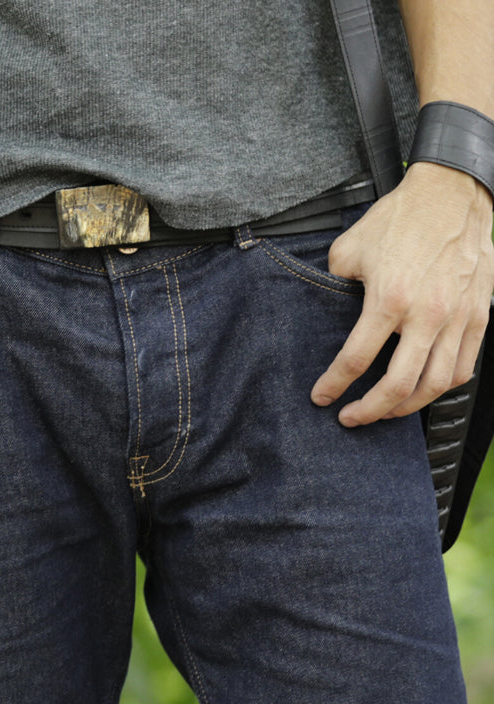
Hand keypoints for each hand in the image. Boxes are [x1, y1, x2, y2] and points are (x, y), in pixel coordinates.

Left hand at [311, 162, 493, 426]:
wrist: (456, 191)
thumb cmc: (403, 217)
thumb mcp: (350, 248)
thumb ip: (335, 284)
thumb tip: (328, 308)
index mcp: (390, 297)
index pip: (355, 359)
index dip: (334, 385)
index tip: (321, 397)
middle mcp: (427, 313)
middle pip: (398, 385)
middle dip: (368, 411)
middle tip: (350, 418)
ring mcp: (458, 317)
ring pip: (434, 385)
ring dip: (404, 408)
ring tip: (383, 411)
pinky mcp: (479, 315)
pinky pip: (461, 368)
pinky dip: (439, 388)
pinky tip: (421, 390)